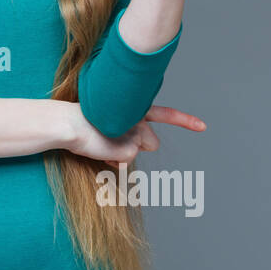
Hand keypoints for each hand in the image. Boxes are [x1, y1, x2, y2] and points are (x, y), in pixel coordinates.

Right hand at [71, 104, 205, 163]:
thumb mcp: (108, 120)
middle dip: (137, 145)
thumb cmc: (82, 121)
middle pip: (151, 142)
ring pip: (139, 152)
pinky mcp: (131, 148)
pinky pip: (125, 162)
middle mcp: (139, 118)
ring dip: (123, 152)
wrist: (67, 123)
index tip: (203, 127)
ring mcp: (137, 132)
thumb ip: (126, 128)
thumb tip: (135, 149)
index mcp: (134, 107)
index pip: (164, 113)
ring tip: (102, 141)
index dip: (185, 121)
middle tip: (111, 136)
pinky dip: (113, 160)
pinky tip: (101, 149)